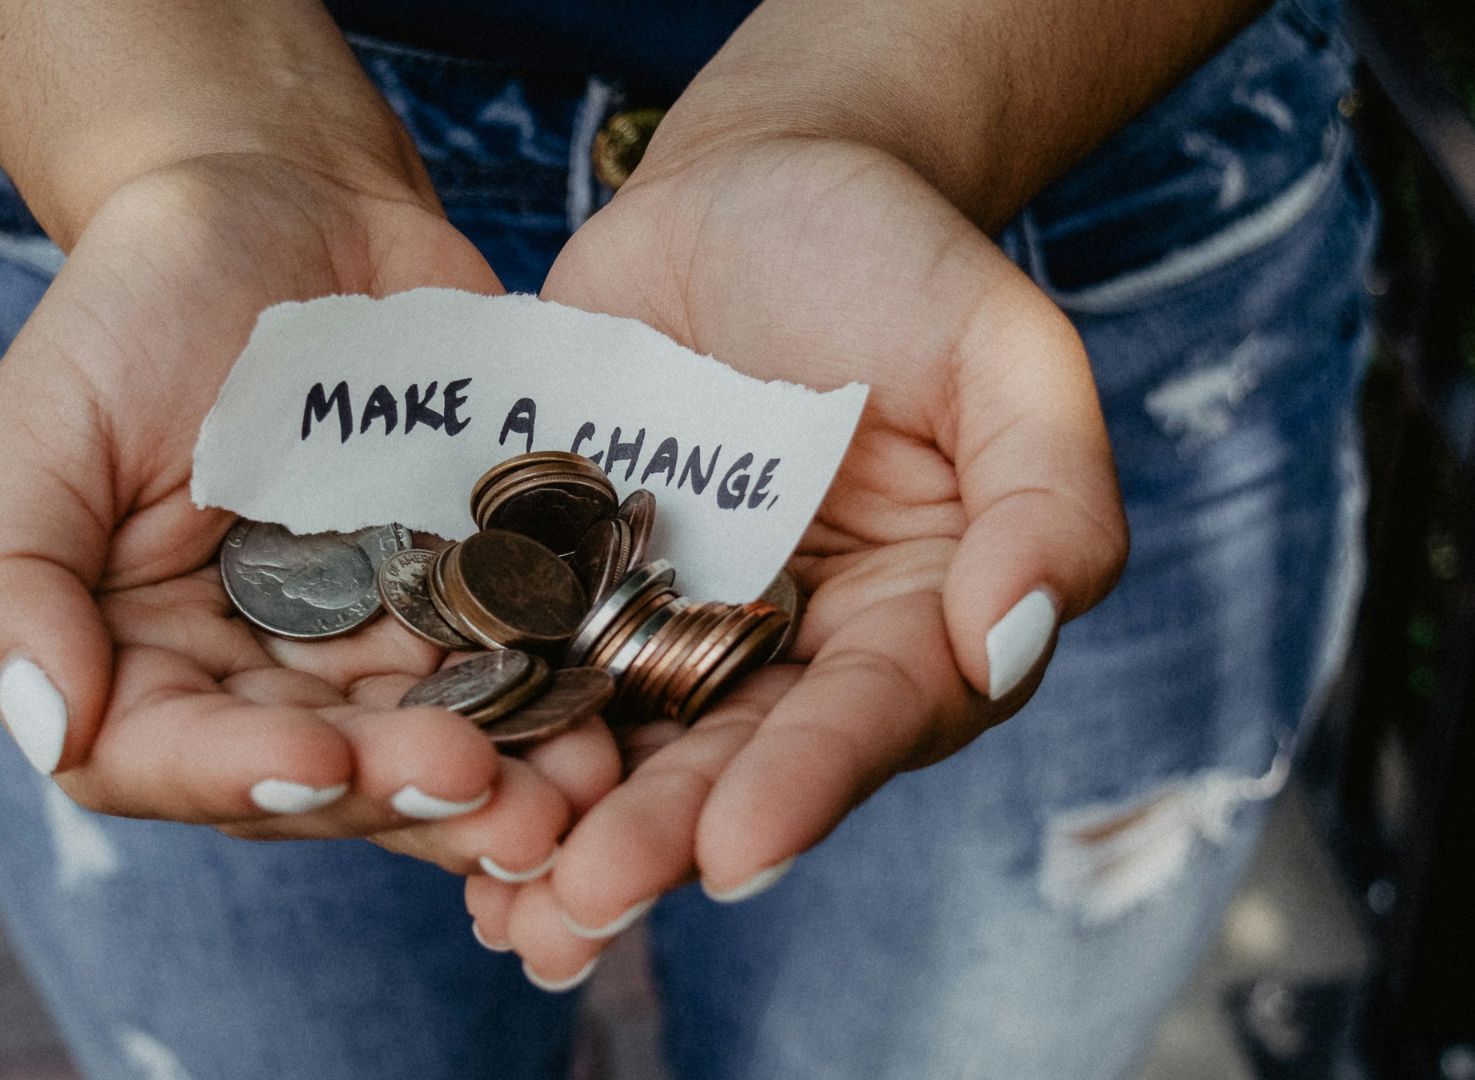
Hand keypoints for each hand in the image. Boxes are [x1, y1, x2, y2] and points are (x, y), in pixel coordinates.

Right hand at [0, 153, 619, 874]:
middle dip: (402, 794)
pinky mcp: (470, 601)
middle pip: (322, 778)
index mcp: (137, 660)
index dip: (240, 777)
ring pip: (431, 749)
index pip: (166, 759)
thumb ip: (6, 578)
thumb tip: (49, 727)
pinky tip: (613, 718)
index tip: (321, 761)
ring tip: (573, 793)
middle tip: (487, 791)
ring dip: (504, 785)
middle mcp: (257, 680)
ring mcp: (373, 648)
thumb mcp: (42, 421)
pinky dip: (561, 704)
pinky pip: (517, 670)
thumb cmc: (141, 303)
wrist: (288, 203)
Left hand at [471, 138, 1127, 983]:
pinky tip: (427, 791)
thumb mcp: (1003, 351)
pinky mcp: (572, 582)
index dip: (806, 784)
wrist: (753, 188)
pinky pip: (527, 662)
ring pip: (622, 742)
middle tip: (584, 901)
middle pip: (731, 759)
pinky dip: (485, 727)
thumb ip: (1047, 496)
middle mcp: (792, 651)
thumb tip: (1012, 641)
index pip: (868, 717)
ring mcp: (673, 623)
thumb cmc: (896, 260)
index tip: (737, 849)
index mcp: (912, 622)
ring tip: (502, 903)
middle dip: (660, 837)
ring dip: (563, 825)